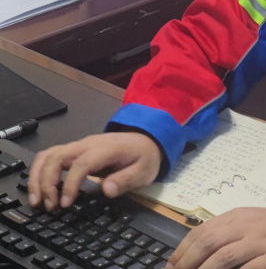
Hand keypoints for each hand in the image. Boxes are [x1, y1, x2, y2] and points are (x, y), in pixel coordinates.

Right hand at [28, 132, 161, 210]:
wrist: (147, 139)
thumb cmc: (144, 157)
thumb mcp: (144, 171)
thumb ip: (126, 180)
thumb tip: (106, 190)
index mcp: (107, 148)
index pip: (82, 163)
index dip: (70, 184)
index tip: (65, 204)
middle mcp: (89, 144)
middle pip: (58, 156)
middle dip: (47, 182)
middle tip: (49, 206)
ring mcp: (80, 145)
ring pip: (49, 154)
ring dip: (38, 177)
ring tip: (37, 201)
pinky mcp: (75, 150)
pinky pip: (50, 155)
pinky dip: (39, 171)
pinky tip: (39, 189)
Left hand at [168, 207, 265, 268]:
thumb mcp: (253, 222)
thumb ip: (230, 232)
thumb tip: (200, 251)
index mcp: (239, 216)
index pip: (202, 232)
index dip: (182, 251)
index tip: (171, 266)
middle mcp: (246, 226)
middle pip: (207, 243)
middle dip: (186, 264)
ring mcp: (259, 243)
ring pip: (221, 259)